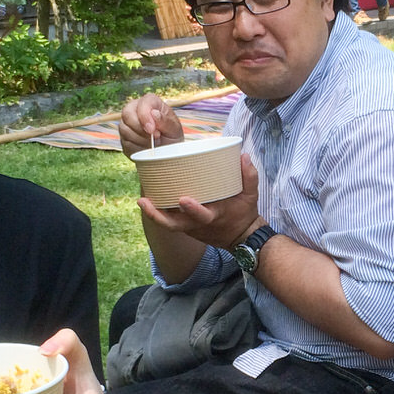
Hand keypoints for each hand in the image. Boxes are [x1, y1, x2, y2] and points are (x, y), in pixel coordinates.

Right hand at [119, 93, 184, 157]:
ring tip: (153, 144)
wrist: (166, 153)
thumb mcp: (174, 129)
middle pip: (127, 113)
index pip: (143, 103)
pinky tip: (146, 148)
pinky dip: (136, 147)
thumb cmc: (172, 136)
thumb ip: (166, 121)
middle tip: (154, 138)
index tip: (152, 129)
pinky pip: (124, 142)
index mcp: (151, 102)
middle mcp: (136, 109)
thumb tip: (154, 113)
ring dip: (140, 139)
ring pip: (125, 129)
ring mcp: (127, 123)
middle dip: (140, 128)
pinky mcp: (124, 137)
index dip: (145, 116)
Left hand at [138, 153, 262, 249]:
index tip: (183, 199)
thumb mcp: (251, 195)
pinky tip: (148, 200)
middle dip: (158, 215)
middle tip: (144, 200)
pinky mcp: (187, 228)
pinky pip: (170, 222)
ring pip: (168, 224)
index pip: (202, 216)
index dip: (192, 209)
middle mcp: (198, 225)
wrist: (241, 237)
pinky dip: (159, 213)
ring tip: (141, 200)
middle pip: (174, 224)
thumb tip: (243, 156)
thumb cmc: (244, 213)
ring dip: (153, 214)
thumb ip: (249, 176)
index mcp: (214, 216)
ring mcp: (191, 228)